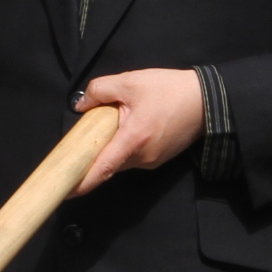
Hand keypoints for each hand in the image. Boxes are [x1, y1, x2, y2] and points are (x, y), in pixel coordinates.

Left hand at [71, 69, 206, 191]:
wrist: (208, 100)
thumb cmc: (170, 90)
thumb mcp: (131, 81)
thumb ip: (100, 90)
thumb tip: (82, 105)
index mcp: (133, 141)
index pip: (101, 169)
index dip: (80, 182)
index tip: (63, 190)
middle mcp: (142, 158)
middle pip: (108, 164)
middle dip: (93, 155)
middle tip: (82, 138)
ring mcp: (152, 162)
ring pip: (120, 160)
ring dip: (111, 147)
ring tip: (111, 123)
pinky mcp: (160, 159)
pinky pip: (134, 157)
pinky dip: (124, 146)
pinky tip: (129, 126)